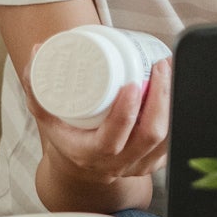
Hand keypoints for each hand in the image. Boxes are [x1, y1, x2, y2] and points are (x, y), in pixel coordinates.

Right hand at [27, 53, 171, 188]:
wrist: (81, 166)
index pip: (112, 139)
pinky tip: (178, 88)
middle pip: (149, 135)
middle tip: (159, 66)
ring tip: (170, 71)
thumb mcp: (46, 114)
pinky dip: (179, 113)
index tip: (133, 83)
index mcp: (90, 154)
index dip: (126, 112)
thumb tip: (37, 50)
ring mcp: (140, 164)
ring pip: (168, 137)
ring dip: (173, 102)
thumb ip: (37, 84)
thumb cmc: (66, 134)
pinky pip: (175, 140)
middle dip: (160, 98)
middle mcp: (118, 163)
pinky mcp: (155, 160)